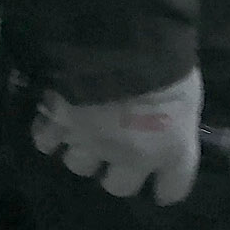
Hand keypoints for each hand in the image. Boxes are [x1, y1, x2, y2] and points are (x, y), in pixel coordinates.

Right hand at [30, 69, 201, 203]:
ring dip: (81, 150)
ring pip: (79, 164)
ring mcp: (92, 142)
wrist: (122, 40)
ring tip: (81, 132)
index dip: (163, 187)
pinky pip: (45, 141)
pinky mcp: (59, 124)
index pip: (171, 189)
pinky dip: (47, 133)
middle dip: (115, 171)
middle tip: (114, 151)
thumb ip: (173, 119)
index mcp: (169, 150)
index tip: (159, 185)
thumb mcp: (184, 92)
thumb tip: (166, 123)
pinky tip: (50, 121)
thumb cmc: (165, 62)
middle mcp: (130, 156)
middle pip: (118, 186)